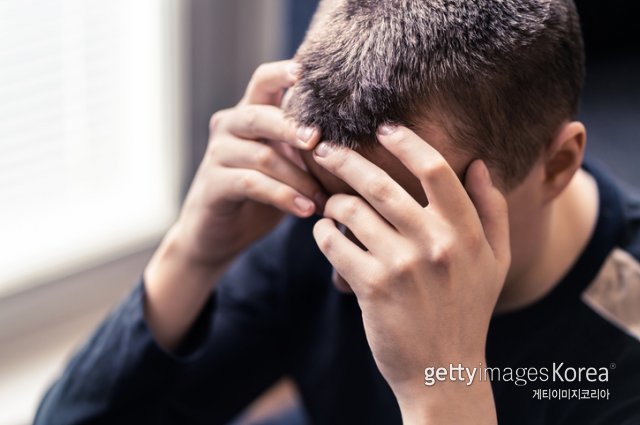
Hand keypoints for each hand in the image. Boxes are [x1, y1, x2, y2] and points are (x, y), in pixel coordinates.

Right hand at [143, 61, 323, 349]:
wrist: (218, 234)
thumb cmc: (262, 194)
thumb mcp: (286, 165)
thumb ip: (306, 147)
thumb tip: (360, 138)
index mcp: (249, 114)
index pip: (263, 80)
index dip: (283, 72)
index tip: (308, 73)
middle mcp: (229, 127)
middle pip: (260, 115)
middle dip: (294, 127)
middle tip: (321, 142)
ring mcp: (217, 154)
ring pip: (263, 155)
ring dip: (299, 177)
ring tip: (324, 198)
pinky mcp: (213, 184)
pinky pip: (252, 183)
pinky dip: (283, 196)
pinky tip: (306, 210)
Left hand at [311, 125, 509, 423]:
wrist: (444, 370)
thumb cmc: (468, 311)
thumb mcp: (497, 262)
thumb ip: (492, 210)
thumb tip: (479, 164)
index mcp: (465, 232)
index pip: (434, 169)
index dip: (405, 141)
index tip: (383, 128)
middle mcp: (434, 243)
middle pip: (381, 183)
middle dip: (345, 159)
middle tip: (324, 148)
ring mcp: (402, 266)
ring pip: (351, 211)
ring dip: (332, 202)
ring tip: (329, 204)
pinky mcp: (371, 287)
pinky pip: (334, 244)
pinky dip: (323, 233)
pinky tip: (324, 233)